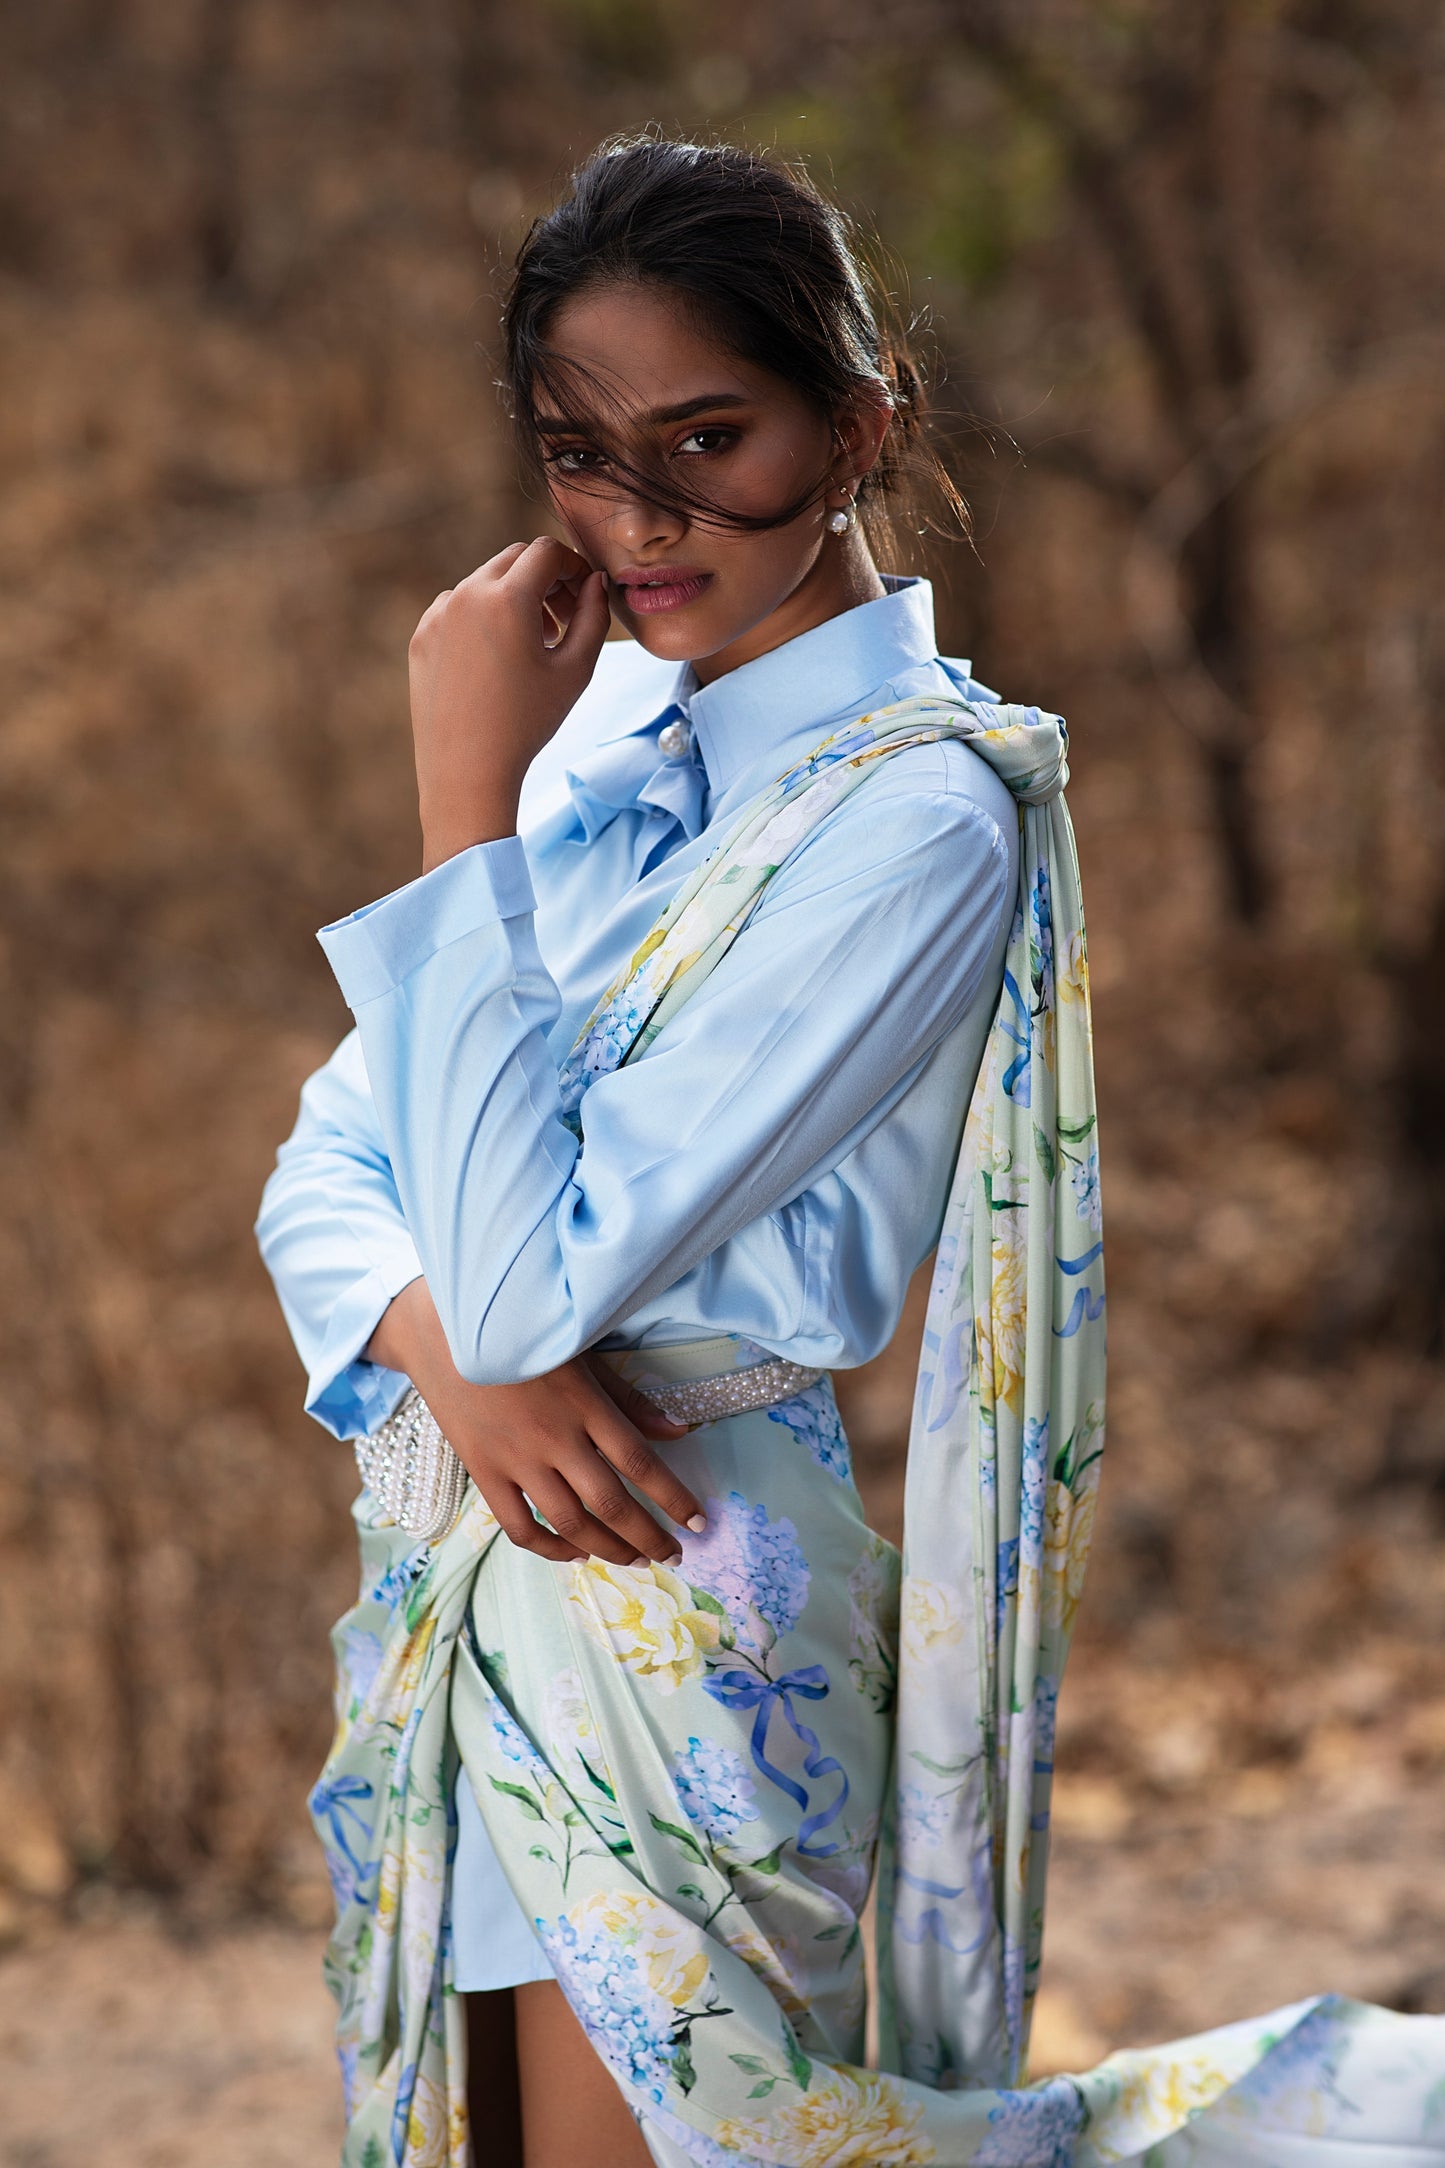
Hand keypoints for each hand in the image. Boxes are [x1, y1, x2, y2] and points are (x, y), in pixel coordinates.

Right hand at [364, 1279, 704, 1565]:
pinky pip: (519, 1527)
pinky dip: (550, 1548)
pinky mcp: (484, 1472)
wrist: (442, 1329)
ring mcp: (516, 1460)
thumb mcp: (582, 1354)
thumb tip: (678, 1433)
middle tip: (673, 1554)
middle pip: (611, 1503)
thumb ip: (628, 1398)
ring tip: (635, 1560)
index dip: (674, 1498)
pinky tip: (574, 1551)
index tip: (698, 1522)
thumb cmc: (523, 1333)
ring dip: (609, 1548)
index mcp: (584, 1405)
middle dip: (649, 1537)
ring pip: (571, 1522)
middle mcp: (554, 1438)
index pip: (641, 1463)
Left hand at [408, 537, 608, 870]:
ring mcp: (438, 615)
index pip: (546, 551)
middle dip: (544, 579)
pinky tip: (496, 658)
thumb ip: (593, 616)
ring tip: (531, 645)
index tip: (582, 594)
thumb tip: (596, 582)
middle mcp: (466, 595)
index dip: (573, 565)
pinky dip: (482, 617)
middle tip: (561, 620)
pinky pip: (456, 607)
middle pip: (514, 559)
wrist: (466, 771)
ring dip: (513, 598)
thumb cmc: (527, 724)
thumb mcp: (575, 670)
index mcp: (507, 599)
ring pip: (484, 581)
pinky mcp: (422, 636)